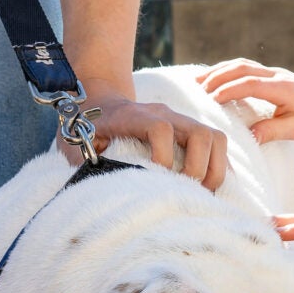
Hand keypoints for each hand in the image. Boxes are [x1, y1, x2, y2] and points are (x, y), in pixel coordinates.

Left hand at [81, 96, 227, 188]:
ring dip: (214, 168)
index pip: (160, 128)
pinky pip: (217, 145)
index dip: (163, 156)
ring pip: (214, 137)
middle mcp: (163, 113)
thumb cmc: (86, 124)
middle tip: (188, 193)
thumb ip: (84, 161)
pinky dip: (218, 167)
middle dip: (198, 168)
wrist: (99, 99)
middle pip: (198, 132)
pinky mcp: (190, 131)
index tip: (157, 178)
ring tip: (202, 193)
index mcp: (133, 116)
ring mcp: (180, 120)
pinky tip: (209, 189)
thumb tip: (99, 190)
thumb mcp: (75, 141)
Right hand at [198, 59, 293, 143]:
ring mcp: (274, 72)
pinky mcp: (271, 75)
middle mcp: (277, 75)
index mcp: (283, 88)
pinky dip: (227, 71)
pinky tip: (214, 80)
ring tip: (198, 82)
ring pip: (242, 64)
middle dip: (218, 77)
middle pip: (242, 68)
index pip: (250, 84)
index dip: (229, 90)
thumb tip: (249, 137)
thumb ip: (273, 131)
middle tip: (197, 90)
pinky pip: (246, 68)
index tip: (211, 100)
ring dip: (219, 71)